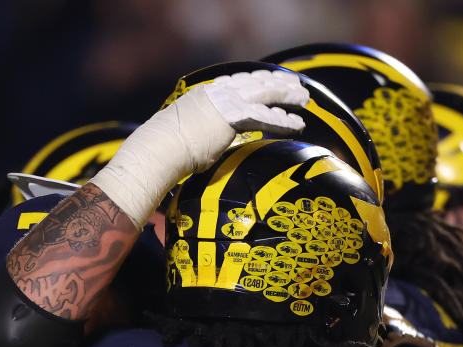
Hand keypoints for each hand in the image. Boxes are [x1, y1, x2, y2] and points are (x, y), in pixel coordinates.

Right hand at [90, 69, 308, 225]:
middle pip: (254, 82)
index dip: (258, 80)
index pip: (238, 82)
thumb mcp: (191, 135)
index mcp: (205, 94)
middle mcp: (216, 93)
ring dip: (286, 97)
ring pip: (264, 94)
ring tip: (304, 101)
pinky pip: (264, 116)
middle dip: (277, 83)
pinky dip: (282, 121)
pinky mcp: (231, 116)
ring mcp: (223, 102)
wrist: (158, 151)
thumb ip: (207, 132)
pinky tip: (297, 124)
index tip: (272, 80)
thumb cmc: (168, 151)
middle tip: (296, 86)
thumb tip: (211, 144)